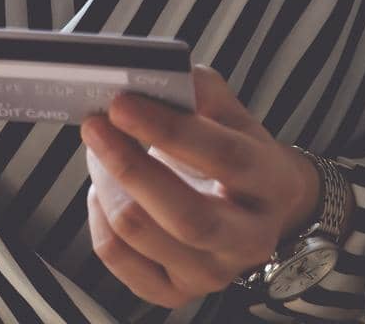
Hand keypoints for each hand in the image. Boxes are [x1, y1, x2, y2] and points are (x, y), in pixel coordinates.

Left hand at [81, 65, 321, 308]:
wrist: (257, 208)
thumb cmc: (235, 151)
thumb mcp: (231, 114)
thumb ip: (199, 91)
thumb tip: (155, 72)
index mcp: (270, 184)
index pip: (223, 157)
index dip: (168, 128)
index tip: (122, 102)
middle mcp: (249, 238)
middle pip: (186, 215)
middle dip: (129, 166)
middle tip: (95, 125)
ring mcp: (214, 273)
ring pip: (141, 236)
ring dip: (105, 185)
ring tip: (98, 151)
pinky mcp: (176, 291)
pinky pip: (118, 259)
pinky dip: (98, 219)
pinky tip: (103, 192)